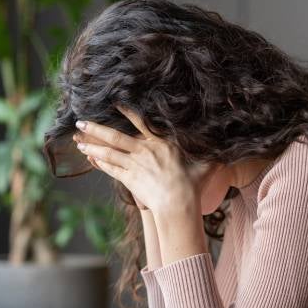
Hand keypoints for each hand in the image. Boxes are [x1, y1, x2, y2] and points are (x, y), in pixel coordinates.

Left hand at [73, 107, 209, 215]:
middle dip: (96, 127)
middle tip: (80, 120)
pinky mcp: (128, 179)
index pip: (141, 122)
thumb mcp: (206, 165)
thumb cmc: (193, 185)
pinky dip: (98, 161)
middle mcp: (144, 150)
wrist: (178, 204)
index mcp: (161, 143)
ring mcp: (134, 164)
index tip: (113, 102)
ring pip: (108, 151)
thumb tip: (230, 147)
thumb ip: (212, 154)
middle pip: (115, 136)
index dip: (127, 112)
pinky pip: (110, 168)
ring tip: (77, 139)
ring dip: (91, 144)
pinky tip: (89, 157)